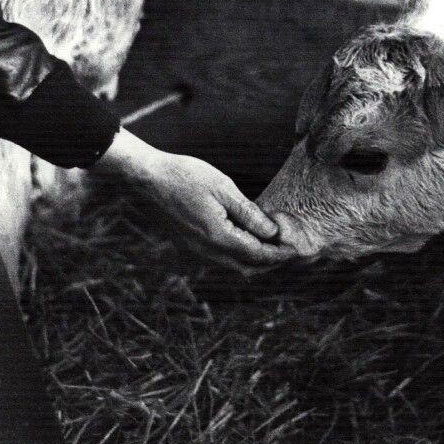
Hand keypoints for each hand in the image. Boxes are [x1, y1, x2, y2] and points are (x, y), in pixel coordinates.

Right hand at [92, 131, 288, 272]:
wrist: (147, 178)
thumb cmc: (185, 176)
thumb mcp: (224, 189)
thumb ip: (249, 214)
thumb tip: (272, 232)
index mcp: (218, 238)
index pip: (257, 254)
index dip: (279, 254)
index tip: (296, 250)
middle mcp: (206, 251)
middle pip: (247, 267)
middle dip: (270, 261)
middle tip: (288, 251)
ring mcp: (194, 251)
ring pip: (232, 266)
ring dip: (253, 260)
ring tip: (272, 246)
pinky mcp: (187, 246)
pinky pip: (219, 259)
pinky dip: (237, 255)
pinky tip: (246, 240)